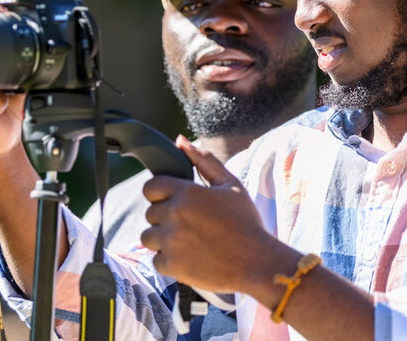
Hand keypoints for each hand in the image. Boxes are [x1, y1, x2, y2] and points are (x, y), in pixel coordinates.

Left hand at [140, 136, 271, 292]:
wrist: (257, 262)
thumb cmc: (246, 222)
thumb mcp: (230, 184)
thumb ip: (204, 160)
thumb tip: (180, 140)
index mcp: (186, 192)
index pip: (150, 187)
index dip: (161, 194)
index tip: (175, 203)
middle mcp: (174, 214)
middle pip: (150, 213)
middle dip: (166, 218)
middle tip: (191, 226)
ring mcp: (170, 241)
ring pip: (149, 237)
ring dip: (164, 240)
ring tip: (190, 242)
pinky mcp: (171, 265)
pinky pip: (156, 261)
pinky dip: (170, 262)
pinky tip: (191, 258)